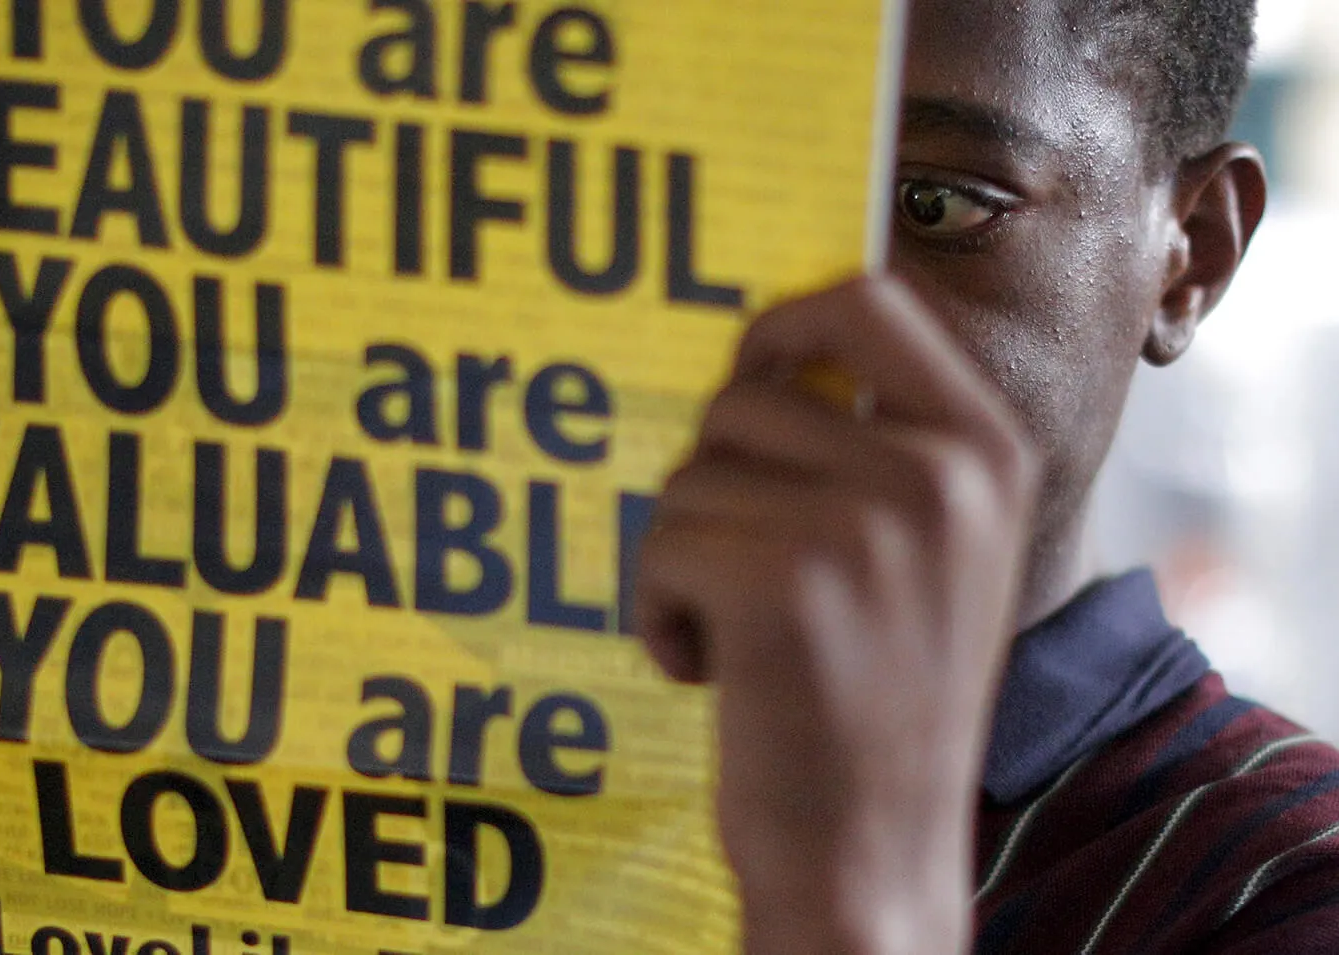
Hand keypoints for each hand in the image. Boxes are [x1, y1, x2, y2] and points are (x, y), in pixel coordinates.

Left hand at [634, 277, 1039, 954]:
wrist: (875, 857)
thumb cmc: (878, 704)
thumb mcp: (928, 556)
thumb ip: (876, 449)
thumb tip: (759, 353)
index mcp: (988, 449)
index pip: (871, 300)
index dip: (785, 322)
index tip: (748, 371)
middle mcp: (942, 472)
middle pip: (747, 393)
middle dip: (713, 476)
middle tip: (737, 562)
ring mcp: (869, 522)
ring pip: (692, 474)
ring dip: (686, 556)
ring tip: (741, 636)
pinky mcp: (786, 580)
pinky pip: (663, 542)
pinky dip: (660, 610)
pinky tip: (713, 669)